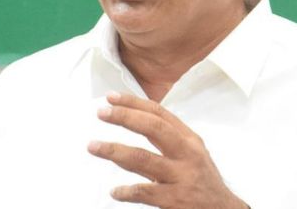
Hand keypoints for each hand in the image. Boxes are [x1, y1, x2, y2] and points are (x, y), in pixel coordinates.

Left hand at [87, 91, 248, 208]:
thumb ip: (169, 137)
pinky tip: (114, 191)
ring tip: (94, 146)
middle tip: (102, 113)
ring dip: (114, 151)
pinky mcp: (175, 200)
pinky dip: (126, 191)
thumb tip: (136, 118)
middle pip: (153, 128)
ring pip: (143, 159)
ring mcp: (181, 177)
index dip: (134, 103)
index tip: (112, 98)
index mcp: (188, 139)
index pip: (159, 113)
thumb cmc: (202, 180)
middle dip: (125, 118)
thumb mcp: (192, 151)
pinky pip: (145, 193)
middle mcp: (186, 154)